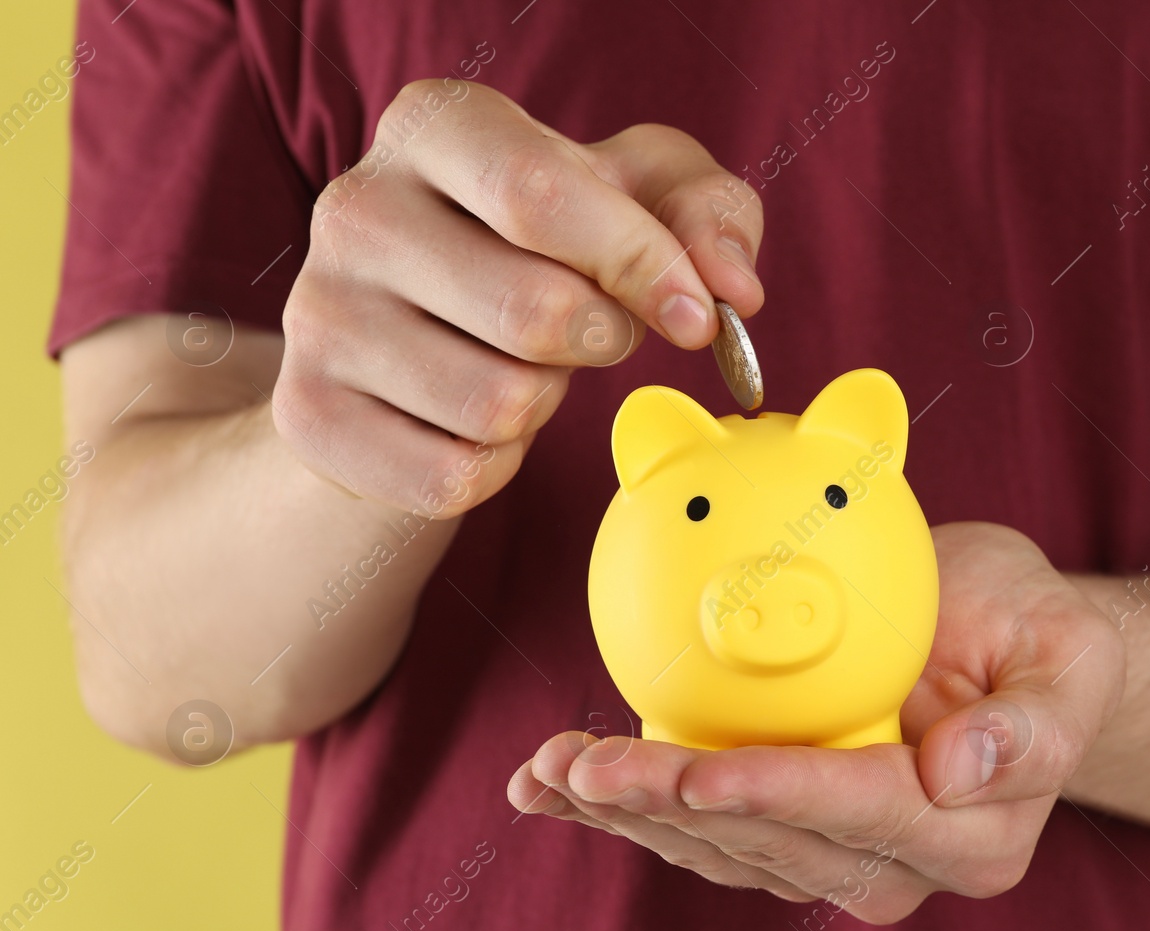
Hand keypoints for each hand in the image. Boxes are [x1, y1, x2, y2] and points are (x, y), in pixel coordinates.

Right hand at [273, 80, 764, 515]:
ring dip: (545, 404)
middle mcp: (356, 208)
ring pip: (498, 404)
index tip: (695, 315)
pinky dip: (498, 465)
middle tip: (593, 332)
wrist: (410, 340)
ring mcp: (319, 313)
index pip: (537, 192)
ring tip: (523, 366)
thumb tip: (731, 290)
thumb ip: (706, 214)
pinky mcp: (309, 414)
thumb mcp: (636, 197)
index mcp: (435, 127)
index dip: (637, 263)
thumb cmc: (544, 251)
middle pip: (530, 311)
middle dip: (600, 340)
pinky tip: (479, 421)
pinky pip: (453, 475)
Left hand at [507, 522, 1126, 922]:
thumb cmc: (1039, 639)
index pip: (857, 812)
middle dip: (667, 805)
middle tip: (580, 766)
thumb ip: (1031, 723)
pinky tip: (552, 785)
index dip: (772, 794)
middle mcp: (897, 865)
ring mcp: (833, 858)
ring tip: (547, 769)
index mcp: (970, 834)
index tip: (695, 769)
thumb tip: (959, 771)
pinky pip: (697, 827)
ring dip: (626, 811)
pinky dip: (624, 806)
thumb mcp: (1068, 654)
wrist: (1008, 652)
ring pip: (716, 846)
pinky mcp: (781, 834)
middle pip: (766, 840)